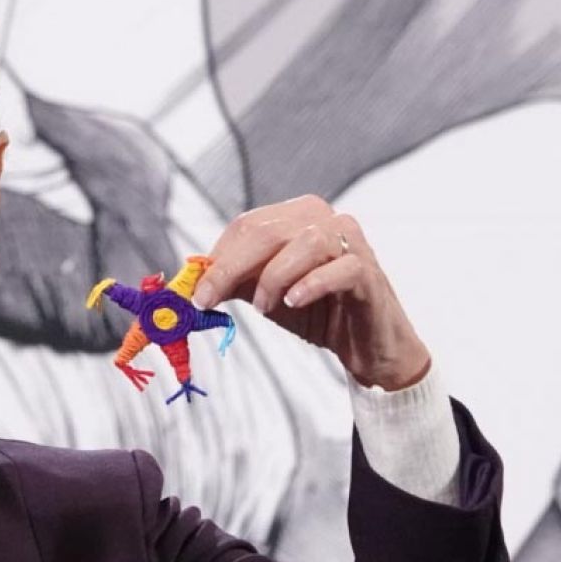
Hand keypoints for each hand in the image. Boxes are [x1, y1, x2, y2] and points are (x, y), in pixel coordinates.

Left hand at [191, 195, 429, 389]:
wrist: (366, 346)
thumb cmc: (317, 311)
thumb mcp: (265, 293)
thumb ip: (233, 282)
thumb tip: (190, 284)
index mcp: (296, 215)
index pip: (247, 226)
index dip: (217, 258)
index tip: (196, 291)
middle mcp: (324, 219)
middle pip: (268, 231)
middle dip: (231, 267)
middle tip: (209, 300)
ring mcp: (351, 242)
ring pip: (305, 243)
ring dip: (274, 277)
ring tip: (263, 306)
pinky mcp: (369, 271)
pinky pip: (340, 268)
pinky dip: (311, 284)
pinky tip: (294, 301)